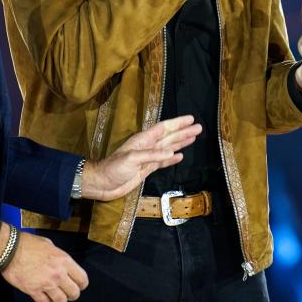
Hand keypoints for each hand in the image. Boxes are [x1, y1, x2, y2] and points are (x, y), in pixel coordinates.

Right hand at [0, 227, 88, 301]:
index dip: (81, 284)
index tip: (78, 285)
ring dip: (59, 300)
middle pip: (74, 293)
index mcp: (64, 260)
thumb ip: (59, 256)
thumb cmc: (28, 244)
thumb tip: (62, 263)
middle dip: (72, 294)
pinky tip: (44, 297)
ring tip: (55, 296)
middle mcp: (58, 273)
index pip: (82, 279)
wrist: (10, 250)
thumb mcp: (50, 245)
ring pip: (61, 301)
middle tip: (67, 291)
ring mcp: (46, 283)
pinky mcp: (33, 291)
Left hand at [81, 115, 201, 200]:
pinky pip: (163, 161)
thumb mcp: (131, 158)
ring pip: (169, 147)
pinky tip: (181, 156)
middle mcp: (148, 146)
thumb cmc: (114, 168)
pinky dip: (173, 158)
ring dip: (181, 142)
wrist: (102, 183)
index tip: (191, 118)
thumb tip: (172, 153)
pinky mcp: (147, 169)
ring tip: (194, 137)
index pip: (163, 128)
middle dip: (183, 132)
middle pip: (169, 136)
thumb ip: (151, 155)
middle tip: (199, 128)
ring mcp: (148, 158)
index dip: (177, 123)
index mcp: (143, 140)